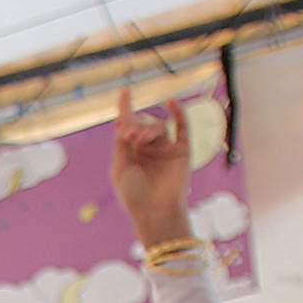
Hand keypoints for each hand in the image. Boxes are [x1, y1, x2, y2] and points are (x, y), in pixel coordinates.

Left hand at [108, 90, 192, 243]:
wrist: (154, 211)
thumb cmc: (134, 194)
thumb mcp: (120, 166)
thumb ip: (121, 143)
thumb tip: (123, 121)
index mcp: (132, 153)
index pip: (129, 125)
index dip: (126, 108)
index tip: (125, 91)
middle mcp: (149, 148)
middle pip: (141, 123)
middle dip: (133, 125)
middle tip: (129, 137)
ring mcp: (166, 149)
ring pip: (157, 126)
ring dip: (147, 129)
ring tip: (139, 141)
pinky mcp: (182, 152)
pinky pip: (182, 127)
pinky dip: (178, 113)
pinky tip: (171, 102)